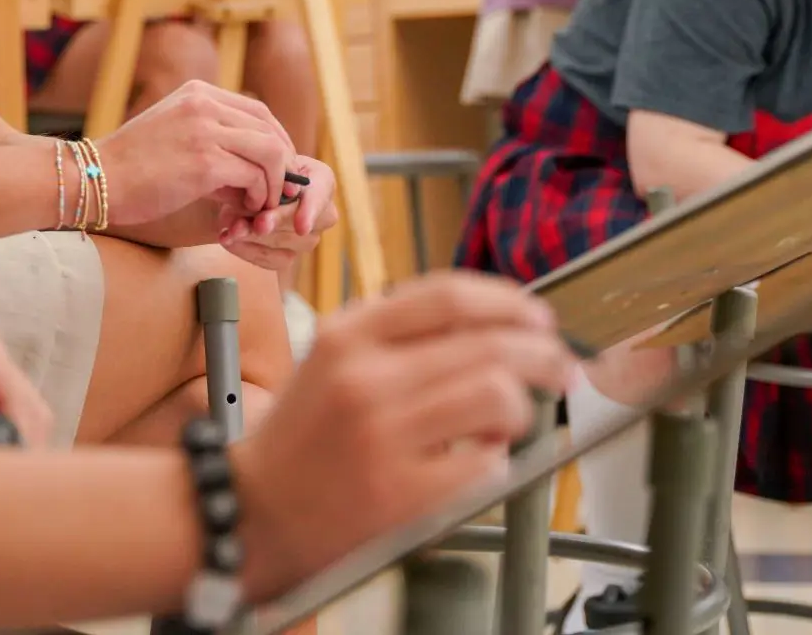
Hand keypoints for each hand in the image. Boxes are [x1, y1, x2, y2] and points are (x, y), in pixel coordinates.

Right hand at [95, 79, 299, 231]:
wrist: (94, 180)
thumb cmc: (130, 167)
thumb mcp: (173, 134)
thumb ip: (211, 140)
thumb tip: (253, 171)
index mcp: (197, 93)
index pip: (257, 110)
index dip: (277, 140)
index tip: (278, 167)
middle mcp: (204, 104)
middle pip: (269, 128)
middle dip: (282, 163)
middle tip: (278, 190)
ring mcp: (205, 130)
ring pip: (270, 151)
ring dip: (274, 182)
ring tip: (260, 202)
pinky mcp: (205, 162)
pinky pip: (254, 176)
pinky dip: (258, 195)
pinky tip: (244, 208)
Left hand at [218, 157, 339, 271]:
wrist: (240, 189)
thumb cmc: (256, 169)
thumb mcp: (259, 166)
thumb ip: (263, 180)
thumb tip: (259, 213)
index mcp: (321, 181)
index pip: (320, 195)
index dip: (311, 211)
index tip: (301, 227)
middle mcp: (321, 213)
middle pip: (300, 223)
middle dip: (274, 223)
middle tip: (253, 224)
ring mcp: (307, 238)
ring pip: (285, 244)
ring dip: (254, 237)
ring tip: (231, 229)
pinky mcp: (288, 255)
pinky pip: (272, 260)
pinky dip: (247, 250)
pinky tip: (229, 240)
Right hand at [231, 273, 576, 601]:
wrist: (251, 514)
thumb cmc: (304, 440)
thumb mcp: (334, 360)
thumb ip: (399, 336)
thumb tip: (495, 324)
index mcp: (348, 334)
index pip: (449, 296)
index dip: (509, 302)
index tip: (538, 317)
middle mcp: (364, 376)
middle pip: (488, 344)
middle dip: (543, 354)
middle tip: (560, 367)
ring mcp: (383, 436)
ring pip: (496, 396)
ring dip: (520, 410)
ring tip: (509, 423)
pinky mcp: (402, 494)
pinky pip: (487, 465)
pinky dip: (497, 463)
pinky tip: (478, 465)